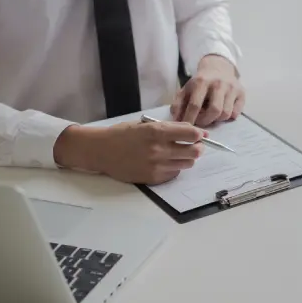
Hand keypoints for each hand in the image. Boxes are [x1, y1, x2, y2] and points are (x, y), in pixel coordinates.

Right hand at [53, 122, 205, 184]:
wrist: (101, 151)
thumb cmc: (122, 134)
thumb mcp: (145, 125)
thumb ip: (168, 128)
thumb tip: (192, 131)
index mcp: (157, 132)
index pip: (191, 134)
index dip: (199, 134)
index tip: (200, 134)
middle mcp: (159, 149)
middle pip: (194, 151)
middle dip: (198, 147)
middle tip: (195, 145)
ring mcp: (156, 165)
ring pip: (187, 164)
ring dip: (188, 158)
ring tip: (180, 154)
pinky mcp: (153, 178)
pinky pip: (175, 174)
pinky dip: (175, 168)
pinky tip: (167, 162)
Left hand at [171, 55, 244, 126]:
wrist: (218, 68)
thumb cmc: (200, 83)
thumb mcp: (186, 89)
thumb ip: (178, 104)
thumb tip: (176, 120)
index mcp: (201, 81)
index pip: (195, 105)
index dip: (190, 119)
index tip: (187, 127)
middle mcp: (218, 83)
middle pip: (214, 111)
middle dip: (206, 121)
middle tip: (201, 122)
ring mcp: (232, 88)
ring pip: (226, 114)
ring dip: (217, 119)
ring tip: (211, 115)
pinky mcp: (242, 93)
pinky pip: (235, 113)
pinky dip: (228, 117)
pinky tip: (222, 111)